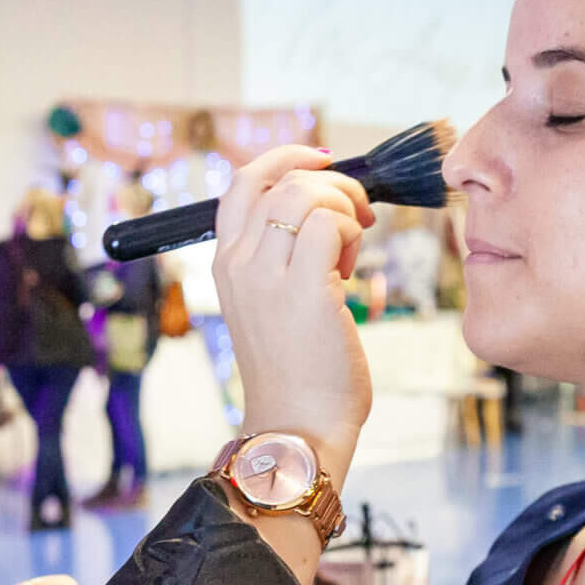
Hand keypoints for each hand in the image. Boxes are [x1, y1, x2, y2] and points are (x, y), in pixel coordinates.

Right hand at [212, 146, 374, 480]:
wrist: (298, 426)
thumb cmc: (299, 372)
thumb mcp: (274, 305)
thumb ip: (284, 258)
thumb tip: (324, 210)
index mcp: (225, 263)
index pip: (244, 182)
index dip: (286, 158)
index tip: (325, 160)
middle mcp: (237, 263)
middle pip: (281, 181)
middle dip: (331, 184)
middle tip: (359, 217)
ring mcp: (265, 275)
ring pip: (306, 194)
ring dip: (344, 209)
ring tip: (352, 252)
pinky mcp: (303, 287)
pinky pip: (330, 223)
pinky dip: (352, 231)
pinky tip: (352, 267)